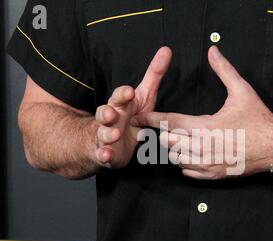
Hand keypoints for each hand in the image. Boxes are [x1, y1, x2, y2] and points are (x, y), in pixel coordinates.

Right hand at [94, 47, 171, 168]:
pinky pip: (103, 154)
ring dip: (107, 134)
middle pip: (105, 113)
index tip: (129, 92)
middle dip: (107, 112)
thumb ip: (153, 76)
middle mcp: (110, 118)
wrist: (111, 140)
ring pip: (103, 133)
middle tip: (112, 114)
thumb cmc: (130, 115)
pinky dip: (104, 155)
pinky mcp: (106, 152)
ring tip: (114, 135)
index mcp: (120, 104)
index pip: (119, 96)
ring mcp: (105, 135)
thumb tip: (167, 50)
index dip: (123, 94)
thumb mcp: (143, 96)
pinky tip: (106, 156)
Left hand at [131, 46, 272, 179]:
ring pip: (174, 157)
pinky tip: (191, 152)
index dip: (151, 118)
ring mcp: (206, 164)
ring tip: (181, 137)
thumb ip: (224, 70)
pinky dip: (184, 161)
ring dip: (174, 147)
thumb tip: (212, 51)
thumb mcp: (242, 92)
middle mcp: (201, 148)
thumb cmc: (258, 121)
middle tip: (169, 124)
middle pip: (167, 141)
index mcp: (204, 127)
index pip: (168, 122)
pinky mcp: (211, 175)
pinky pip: (186, 171)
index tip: (139, 116)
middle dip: (165, 131)